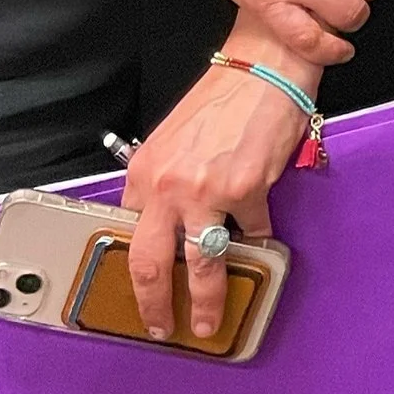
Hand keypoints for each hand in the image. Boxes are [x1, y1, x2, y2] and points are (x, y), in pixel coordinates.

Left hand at [121, 26, 315, 340]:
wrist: (265, 66)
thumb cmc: (224, 97)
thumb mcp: (173, 140)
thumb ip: (163, 183)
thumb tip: (166, 226)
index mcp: (144, 173)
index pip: (128, 236)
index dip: (132, 273)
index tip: (138, 295)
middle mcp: (168, 187)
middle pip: (151, 265)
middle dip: (154, 306)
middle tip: (161, 327)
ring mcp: (208, 192)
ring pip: (201, 266)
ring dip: (205, 302)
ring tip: (208, 321)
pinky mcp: (248, 190)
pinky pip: (251, 232)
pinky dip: (256, 242)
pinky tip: (258, 245)